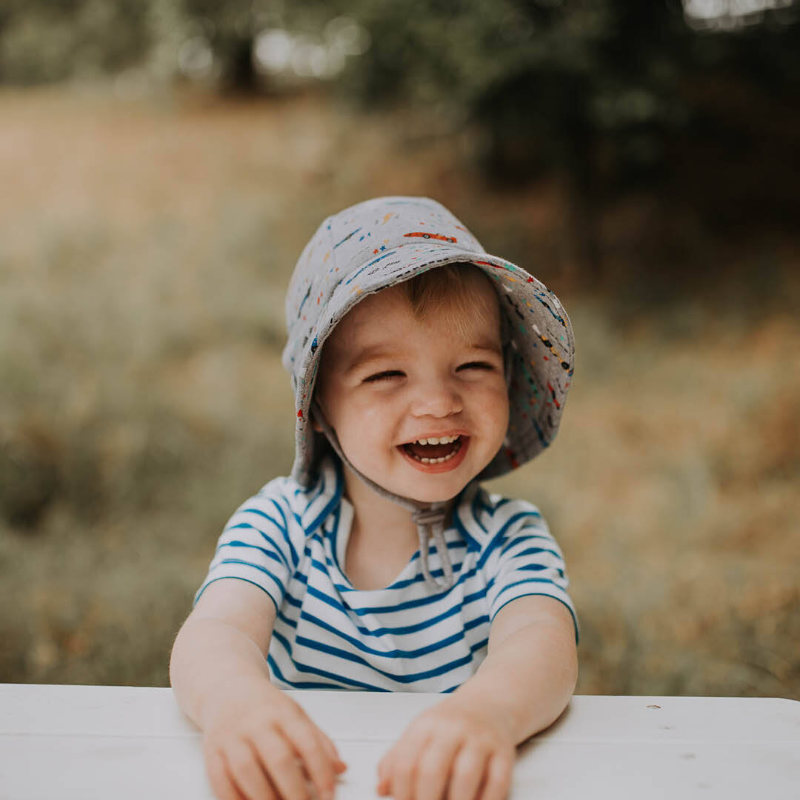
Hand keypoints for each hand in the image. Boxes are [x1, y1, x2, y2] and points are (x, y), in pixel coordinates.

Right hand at [201, 681, 346, 799]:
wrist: (225, 688)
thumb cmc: (265, 706)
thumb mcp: (296, 715)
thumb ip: (319, 741)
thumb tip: (341, 768)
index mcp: (283, 712)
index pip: (307, 742)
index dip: (321, 771)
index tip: (329, 795)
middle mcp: (257, 722)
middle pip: (278, 758)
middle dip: (294, 791)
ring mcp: (232, 736)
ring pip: (247, 770)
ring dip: (264, 798)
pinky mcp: (212, 751)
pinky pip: (220, 779)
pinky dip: (234, 798)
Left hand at [376, 698, 514, 799]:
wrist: (488, 704)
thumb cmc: (449, 726)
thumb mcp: (419, 733)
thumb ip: (396, 759)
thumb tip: (382, 789)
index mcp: (426, 726)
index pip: (405, 762)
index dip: (401, 793)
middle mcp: (452, 729)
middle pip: (432, 770)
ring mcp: (480, 739)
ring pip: (465, 776)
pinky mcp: (503, 751)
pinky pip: (498, 782)